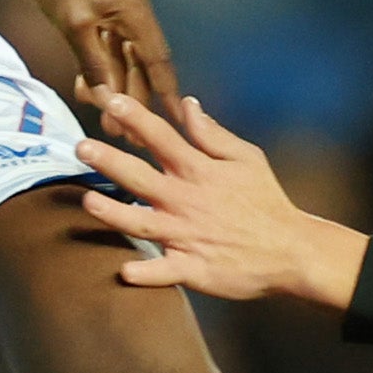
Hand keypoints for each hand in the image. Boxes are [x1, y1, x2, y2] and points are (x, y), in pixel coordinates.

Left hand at [22, 0, 179, 112]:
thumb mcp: (74, 27)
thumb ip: (94, 65)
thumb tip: (107, 98)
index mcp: (136, 9)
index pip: (158, 59)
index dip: (166, 91)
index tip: (175, 117)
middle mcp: (136, 4)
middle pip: (140, 59)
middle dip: (130, 93)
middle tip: (120, 126)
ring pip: (123, 50)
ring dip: (113, 79)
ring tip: (101, 109)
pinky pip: (111, 36)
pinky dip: (102, 59)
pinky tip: (89, 80)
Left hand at [74, 91, 368, 307]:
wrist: (291, 251)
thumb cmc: (266, 202)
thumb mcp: (247, 158)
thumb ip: (212, 134)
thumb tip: (186, 103)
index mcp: (200, 171)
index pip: (162, 137)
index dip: (134, 116)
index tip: (107, 98)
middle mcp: (188, 200)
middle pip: (142, 177)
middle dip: (110, 160)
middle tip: (80, 147)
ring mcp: (189, 236)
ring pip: (145, 224)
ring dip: (116, 214)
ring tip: (88, 201)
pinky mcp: (195, 269)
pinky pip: (167, 272)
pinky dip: (148, 273)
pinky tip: (125, 270)